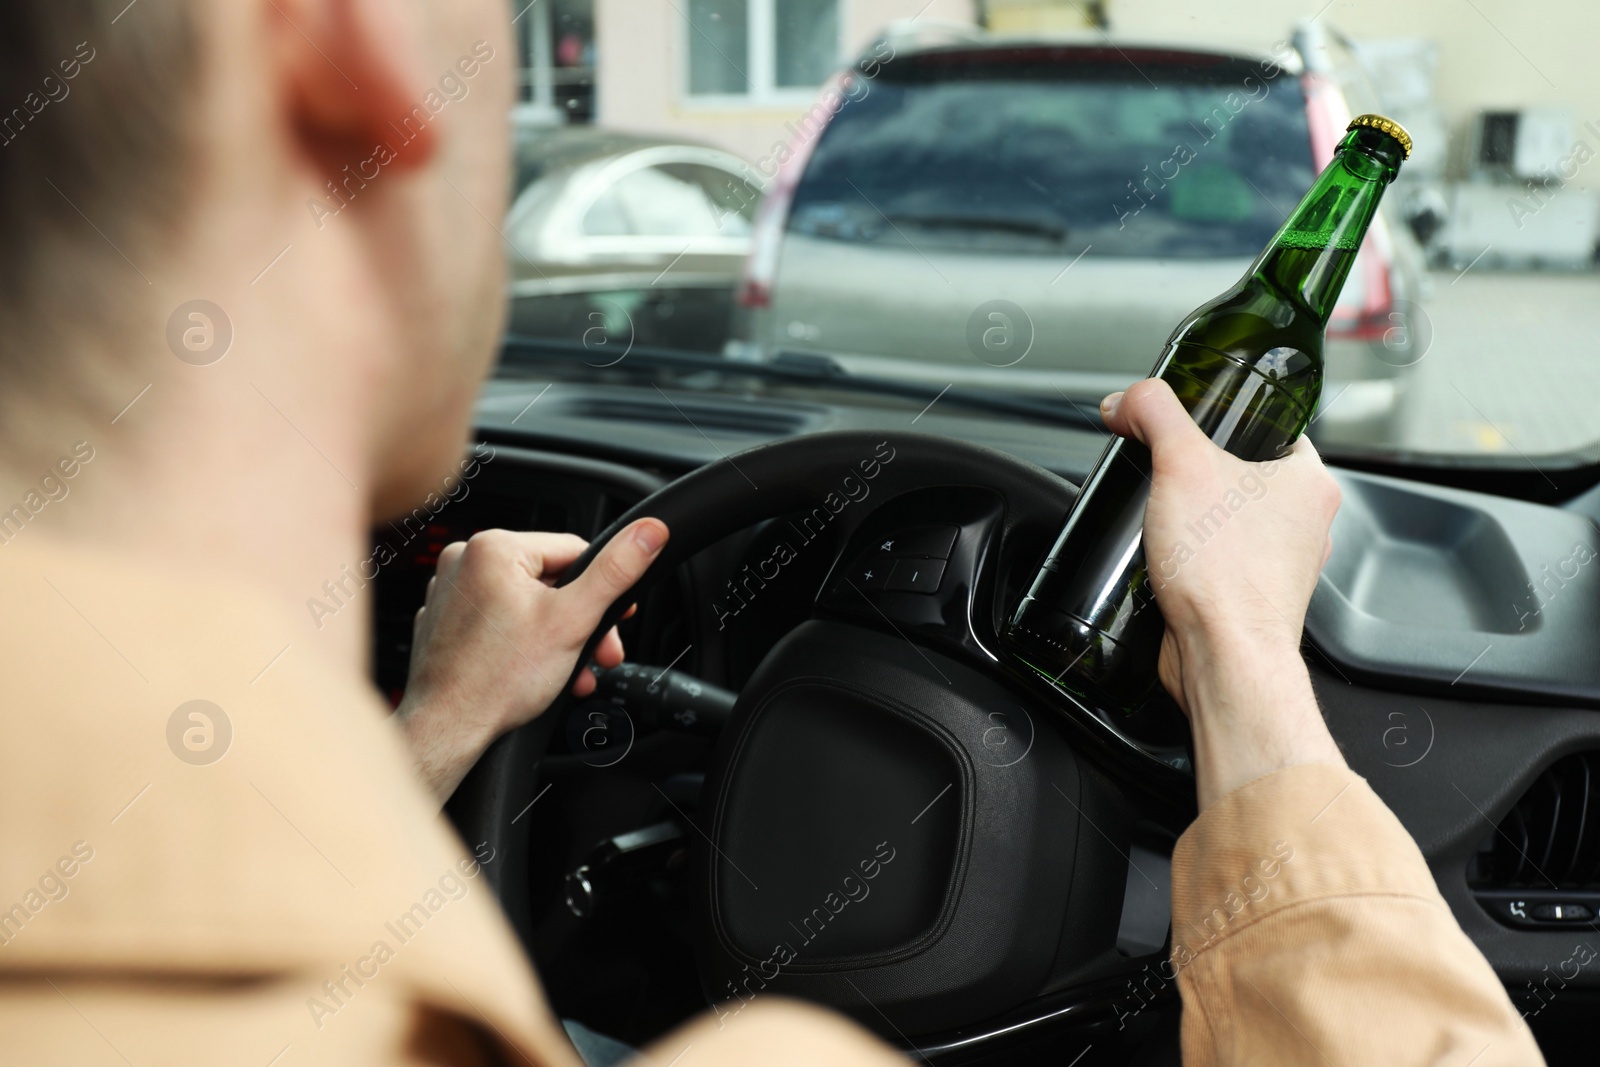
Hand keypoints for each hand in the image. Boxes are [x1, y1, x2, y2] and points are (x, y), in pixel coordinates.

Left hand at [394, 519, 668, 800]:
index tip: (618, 617)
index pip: (572, 550)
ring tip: (569, 670)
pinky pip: (495, 620)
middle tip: (599, 654)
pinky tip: (533, 670)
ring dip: (555, 636)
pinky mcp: (442, 621)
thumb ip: (616, 571)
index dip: (603, 586)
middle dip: (579, 621)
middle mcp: (463, 560)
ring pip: (524, 603)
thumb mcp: (574, 620)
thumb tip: (648, 532)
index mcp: (494, 547)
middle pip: (548, 580)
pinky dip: (519, 642)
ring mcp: (448, 592)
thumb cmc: (497, 680)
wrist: (446, 729)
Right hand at [1100, 379, 1344, 808]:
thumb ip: (1154, 413)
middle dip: (1197, 470)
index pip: (1272, 424)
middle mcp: (1304, 524)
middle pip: (1243, 471)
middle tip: (1165, 469)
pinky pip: (1216, 560)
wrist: (1223, 658)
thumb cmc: (1227, 576)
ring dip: (1191, 515)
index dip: (1224, 416)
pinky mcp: (1249, 597)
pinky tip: (1162, 555)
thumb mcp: (1182, 462)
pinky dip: (1188, 556)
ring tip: (1161, 515)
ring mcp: (1279, 564)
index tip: (1189, 421)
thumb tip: (1129, 399)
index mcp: (1310, 481)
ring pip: (1229, 519)